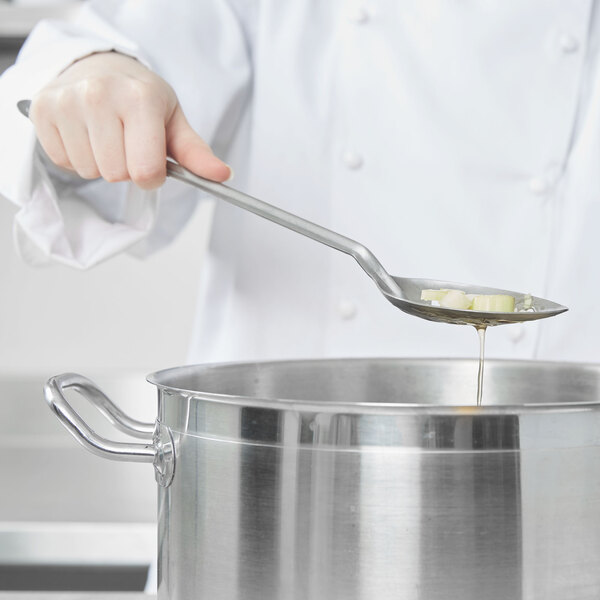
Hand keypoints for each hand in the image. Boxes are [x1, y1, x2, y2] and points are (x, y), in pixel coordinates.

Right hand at [29, 52, 230, 188]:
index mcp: (140, 99)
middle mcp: (99, 95)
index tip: (152, 161)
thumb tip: (223, 177)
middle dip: (126, 168)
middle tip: (127, 143)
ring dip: (101, 164)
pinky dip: (77, 157)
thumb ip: (196, 154)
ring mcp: (67, 102)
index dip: (152, 176)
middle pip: (116, 174)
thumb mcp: (173, 121)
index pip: (146, 171)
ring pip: (89, 171)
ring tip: (106, 137)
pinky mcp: (43, 111)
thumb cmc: (141, 99)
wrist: (100, 68)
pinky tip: (85, 135)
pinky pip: (64, 162)